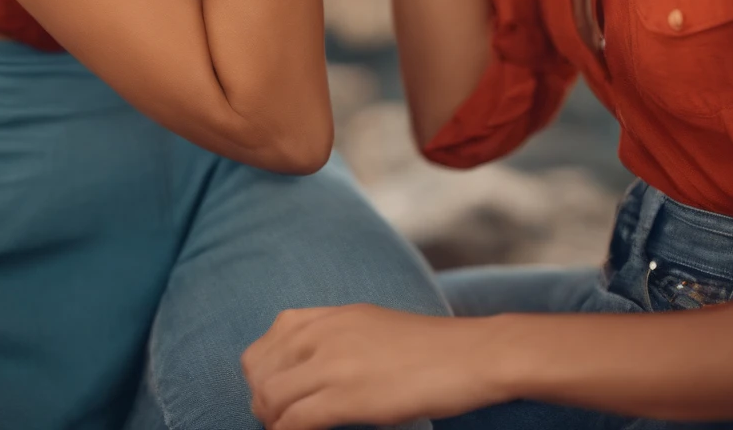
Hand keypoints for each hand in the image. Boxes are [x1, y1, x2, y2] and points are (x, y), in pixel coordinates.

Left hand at [242, 303, 510, 429]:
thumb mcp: (375, 326)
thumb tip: (313, 367)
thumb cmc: (431, 348)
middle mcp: (325, 331)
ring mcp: (334, 362)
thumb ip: (339, 337)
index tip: (277, 393)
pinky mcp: (348, 396)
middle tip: (278, 420)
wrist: (471, 354)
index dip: (265, 369)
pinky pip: (295, 421)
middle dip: (262, 398)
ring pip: (270, 396)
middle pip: (260, 366)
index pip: (271, 335)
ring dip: (272, 420)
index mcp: (332, 314)